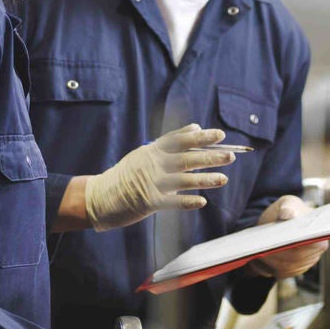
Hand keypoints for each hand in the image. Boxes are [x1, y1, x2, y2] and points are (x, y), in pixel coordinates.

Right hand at [85, 124, 233, 230]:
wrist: (99, 196)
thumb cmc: (127, 175)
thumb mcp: (145, 153)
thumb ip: (170, 142)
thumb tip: (195, 126)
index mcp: (153, 150)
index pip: (180, 140)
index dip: (201, 137)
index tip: (219, 135)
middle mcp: (153, 164)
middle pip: (187, 158)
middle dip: (210, 156)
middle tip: (230, 156)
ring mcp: (151, 182)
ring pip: (184, 180)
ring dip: (205, 179)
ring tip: (224, 178)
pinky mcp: (148, 202)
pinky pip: (172, 202)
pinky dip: (187, 201)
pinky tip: (202, 202)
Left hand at [252, 195, 326, 279]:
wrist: (280, 221)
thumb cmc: (287, 210)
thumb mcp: (287, 203)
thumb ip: (288, 207)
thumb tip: (287, 215)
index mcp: (318, 236)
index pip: (308, 246)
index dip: (292, 247)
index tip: (275, 244)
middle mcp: (314, 254)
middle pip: (294, 260)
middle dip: (275, 256)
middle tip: (259, 249)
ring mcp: (303, 265)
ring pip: (284, 269)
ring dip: (269, 263)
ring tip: (255, 252)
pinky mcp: (292, 271)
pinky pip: (277, 273)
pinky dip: (266, 267)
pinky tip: (256, 258)